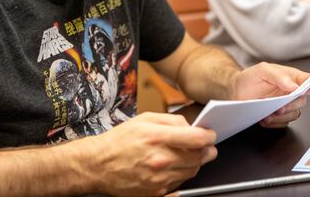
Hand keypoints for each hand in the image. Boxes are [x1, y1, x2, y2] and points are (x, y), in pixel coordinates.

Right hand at [86, 112, 216, 195]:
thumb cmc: (120, 140)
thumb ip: (172, 120)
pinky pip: (180, 184)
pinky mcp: (156, 193)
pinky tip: (175, 166)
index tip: (211, 135)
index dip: (209, 136)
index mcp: (157, 138)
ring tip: (188, 154)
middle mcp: (159, 160)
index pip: (197, 139)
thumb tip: (191, 126)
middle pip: (199, 157)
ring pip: (192, 171)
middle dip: (207, 150)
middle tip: (206, 145)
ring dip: (196, 162)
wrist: (98, 165)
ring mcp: (158, 179)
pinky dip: (183, 174)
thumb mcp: (145, 119)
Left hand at [231, 63, 309, 127]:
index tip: (303, 91)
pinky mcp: (279, 116)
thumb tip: (294, 86)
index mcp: (291, 78)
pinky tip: (264, 118)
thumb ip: (278, 75)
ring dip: (282, 117)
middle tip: (279, 107)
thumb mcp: (262, 70)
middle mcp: (291, 91)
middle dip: (291, 106)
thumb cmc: (251, 77)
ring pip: (294, 114)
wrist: (237, 90)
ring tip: (268, 114)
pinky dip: (274, 123)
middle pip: (303, 101)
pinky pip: (283, 123)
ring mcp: (286, 104)